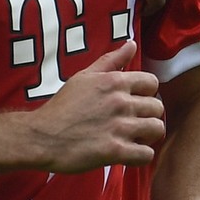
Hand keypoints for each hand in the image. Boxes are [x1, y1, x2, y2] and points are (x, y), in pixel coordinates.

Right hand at [27, 41, 164, 173]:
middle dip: (149, 115)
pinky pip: (146, 154)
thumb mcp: (84, 76)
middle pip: (158, 107)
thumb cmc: (62, 106)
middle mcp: (121, 102)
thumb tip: (132, 44)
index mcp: (115, 81)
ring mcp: (119, 127)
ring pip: (157, 129)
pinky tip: (129, 153)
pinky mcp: (115, 151)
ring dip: (148, 135)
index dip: (147, 93)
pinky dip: (141, 155)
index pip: (152, 83)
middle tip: (135, 122)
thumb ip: (111, 60)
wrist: (41, 136)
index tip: (136, 102)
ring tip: (135, 138)